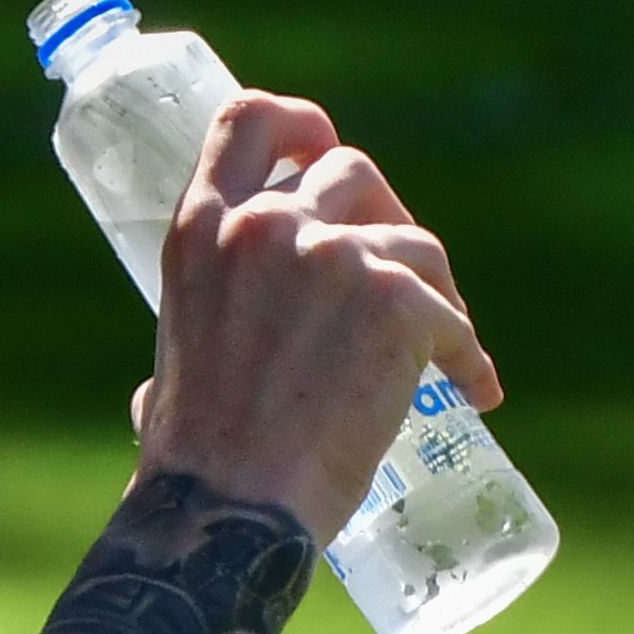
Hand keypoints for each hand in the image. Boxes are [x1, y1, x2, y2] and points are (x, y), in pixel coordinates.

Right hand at [131, 92, 499, 542]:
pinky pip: (452, 317)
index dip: (300, 123)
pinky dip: (467, 356)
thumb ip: (192, 348)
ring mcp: (332, 256)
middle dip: (386, 218)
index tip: (325, 145)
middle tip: (405, 279)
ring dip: (435, 291)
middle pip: (354, 173)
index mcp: (201, 230)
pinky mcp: (393, 301)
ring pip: (414, 244)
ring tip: (445, 349)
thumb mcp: (170, 363)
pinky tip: (473, 392)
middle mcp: (265, 225)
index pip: (250, 120)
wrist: (228, 513)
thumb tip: (160, 398)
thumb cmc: (197, 464)